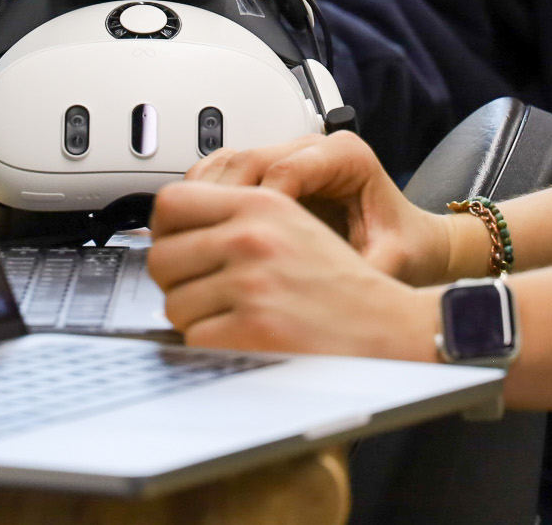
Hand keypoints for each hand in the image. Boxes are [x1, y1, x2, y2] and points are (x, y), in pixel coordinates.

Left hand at [149, 182, 439, 358]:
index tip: (176, 247)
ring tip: (235, 320)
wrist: (389, 326)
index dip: (165, 230)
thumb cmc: (344, 285)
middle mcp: (253, 237)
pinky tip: (244, 341)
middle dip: (178, 282)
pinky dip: (212, 348)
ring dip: (196, 320)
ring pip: (174, 304)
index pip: (172, 203)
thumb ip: (237, 218)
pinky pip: (194, 340)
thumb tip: (169, 232)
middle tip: (207, 294)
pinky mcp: (254, 329)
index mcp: (262, 205)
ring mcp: (252, 283)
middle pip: (162, 258)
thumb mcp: (295, 225)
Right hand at [186, 132, 466, 286]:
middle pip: (248, 159)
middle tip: (209, 249)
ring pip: (229, 161)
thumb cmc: (404, 247)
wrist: (413, 240)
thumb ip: (357, 270)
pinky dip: (207, 200)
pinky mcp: (272, 171)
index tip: (248, 250)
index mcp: (347, 157)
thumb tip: (319, 298)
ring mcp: (290, 156)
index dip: (259, 209)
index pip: (284, 171)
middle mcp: (315, 148)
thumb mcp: (389, 261)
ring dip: (207, 200)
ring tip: (196, 244)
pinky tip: (201, 234)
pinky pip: (226, 173)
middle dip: (223, 204)